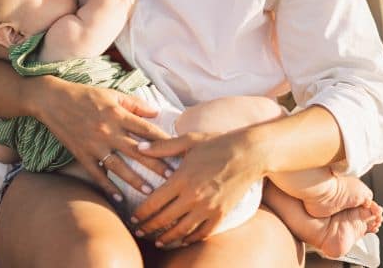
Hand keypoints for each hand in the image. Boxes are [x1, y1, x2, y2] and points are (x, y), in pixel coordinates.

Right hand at [26, 77, 173, 201]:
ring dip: (135, 180)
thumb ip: (135, 104)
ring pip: (119, 166)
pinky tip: (119, 198)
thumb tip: (156, 112)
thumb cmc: (85, 95)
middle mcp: (108, 130)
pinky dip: (108, 187)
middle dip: (156, 164)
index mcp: (117, 114)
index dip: (164, 140)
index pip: (146, 129)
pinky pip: (97, 173)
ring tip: (151, 191)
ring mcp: (94, 144)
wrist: (52, 100)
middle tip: (173, 177)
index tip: (177, 151)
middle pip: (137, 150)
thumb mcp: (111, 94)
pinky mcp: (81, 154)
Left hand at [131, 129, 265, 246]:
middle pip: (165, 220)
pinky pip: (203, 232)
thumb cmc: (217, 143)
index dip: (141, 213)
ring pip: (182, 230)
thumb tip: (138, 147)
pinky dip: (191, 238)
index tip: (133, 218)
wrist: (249, 153)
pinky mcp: (221, 213)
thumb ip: (162, 146)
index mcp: (182, 178)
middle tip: (139, 232)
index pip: (154, 202)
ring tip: (157, 241)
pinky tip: (183, 240)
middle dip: (149, 228)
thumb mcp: (188, 140)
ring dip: (167, 238)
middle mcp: (193, 196)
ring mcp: (208, 207)